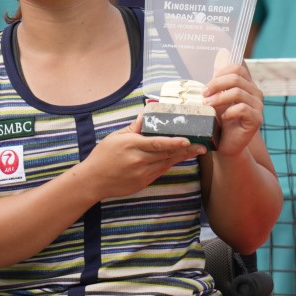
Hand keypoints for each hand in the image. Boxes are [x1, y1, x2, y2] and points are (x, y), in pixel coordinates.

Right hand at [77, 116, 205, 198]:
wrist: (94, 180)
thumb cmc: (103, 156)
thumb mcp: (116, 137)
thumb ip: (135, 127)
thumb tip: (147, 112)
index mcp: (131, 145)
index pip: (157, 143)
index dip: (174, 142)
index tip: (188, 140)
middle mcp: (138, 159)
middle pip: (166, 154)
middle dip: (186, 150)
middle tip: (202, 145)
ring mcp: (142, 173)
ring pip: (166, 163)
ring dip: (182, 157)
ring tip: (197, 151)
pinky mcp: (143, 182)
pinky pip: (160, 171)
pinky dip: (170, 164)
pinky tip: (179, 159)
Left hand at [201, 58, 264, 158]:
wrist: (226, 144)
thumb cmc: (219, 120)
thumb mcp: (216, 96)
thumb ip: (219, 78)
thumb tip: (222, 51)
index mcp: (246, 85)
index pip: (237, 67)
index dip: (220, 73)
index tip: (206, 87)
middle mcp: (255, 93)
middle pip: (236, 78)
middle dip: (215, 85)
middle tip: (203, 96)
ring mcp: (258, 106)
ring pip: (238, 92)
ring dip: (218, 99)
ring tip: (207, 106)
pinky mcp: (257, 119)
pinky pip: (242, 109)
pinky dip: (229, 112)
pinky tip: (222, 118)